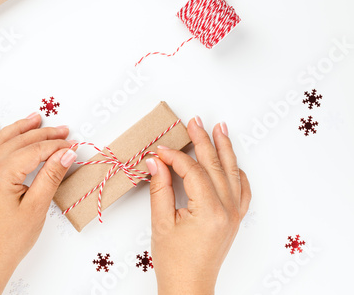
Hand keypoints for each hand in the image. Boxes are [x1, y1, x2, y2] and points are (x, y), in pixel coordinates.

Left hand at [0, 113, 76, 294]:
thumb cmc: (10, 239)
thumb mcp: (37, 206)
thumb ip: (51, 175)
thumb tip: (65, 153)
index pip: (33, 150)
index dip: (55, 145)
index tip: (71, 144)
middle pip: (18, 141)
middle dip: (42, 134)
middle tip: (62, 130)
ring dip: (18, 127)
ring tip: (35, 118)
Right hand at [146, 117, 250, 294]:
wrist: (189, 286)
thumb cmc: (174, 261)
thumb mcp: (161, 223)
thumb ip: (159, 188)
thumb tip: (155, 162)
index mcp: (209, 211)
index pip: (192, 171)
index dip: (174, 157)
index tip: (160, 150)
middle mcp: (227, 209)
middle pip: (215, 165)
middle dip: (203, 140)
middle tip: (194, 121)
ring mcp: (234, 213)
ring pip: (232, 172)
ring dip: (225, 148)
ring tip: (219, 128)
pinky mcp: (234, 218)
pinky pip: (242, 189)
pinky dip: (237, 172)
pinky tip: (232, 161)